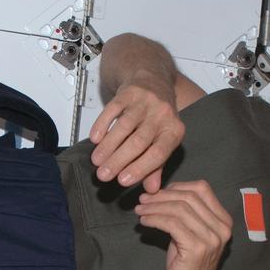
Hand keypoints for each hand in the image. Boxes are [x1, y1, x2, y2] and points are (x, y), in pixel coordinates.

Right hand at [89, 78, 185, 192]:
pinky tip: (95, 139)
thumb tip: (151, 189)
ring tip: (97, 161)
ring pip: (124, 127)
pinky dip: (102, 125)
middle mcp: (162, 115)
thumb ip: (157, 166)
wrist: (154, 81)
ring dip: (108, 146)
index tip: (122, 181)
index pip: (158, 154)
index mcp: (174, 131)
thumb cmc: (158, 118)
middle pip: (138, 142)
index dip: (140, 168)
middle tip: (104, 175)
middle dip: (119, 161)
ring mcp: (146, 102)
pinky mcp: (130, 92)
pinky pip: (113, 110)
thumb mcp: (164, 141)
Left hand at [134, 180, 231, 269]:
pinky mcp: (196, 248)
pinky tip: (144, 222)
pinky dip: (154, 219)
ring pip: (179, 209)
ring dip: (154, 207)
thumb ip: (184, 215)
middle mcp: (222, 228)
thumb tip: (163, 193)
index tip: (157, 194)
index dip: (176, 187)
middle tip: (143, 200)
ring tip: (140, 210)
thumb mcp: (188, 236)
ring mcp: (211, 238)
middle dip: (161, 196)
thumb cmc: (184, 268)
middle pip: (189, 196)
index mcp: (224, 221)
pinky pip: (171, 223)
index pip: (202, 189)